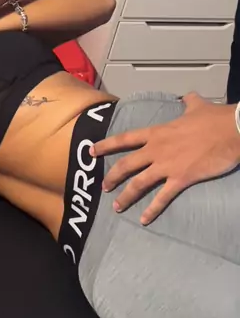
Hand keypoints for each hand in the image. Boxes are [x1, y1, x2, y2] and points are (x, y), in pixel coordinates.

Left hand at [92, 93, 239, 224]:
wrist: (231, 130)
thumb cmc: (214, 118)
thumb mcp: (197, 106)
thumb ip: (188, 102)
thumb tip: (187, 97)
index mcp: (157, 132)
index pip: (125, 139)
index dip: (106, 145)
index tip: (91, 150)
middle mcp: (156, 149)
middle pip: (126, 165)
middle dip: (112, 176)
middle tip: (103, 187)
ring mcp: (167, 165)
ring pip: (138, 183)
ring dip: (126, 197)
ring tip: (116, 207)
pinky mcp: (181, 179)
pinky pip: (162, 198)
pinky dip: (152, 210)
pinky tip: (144, 220)